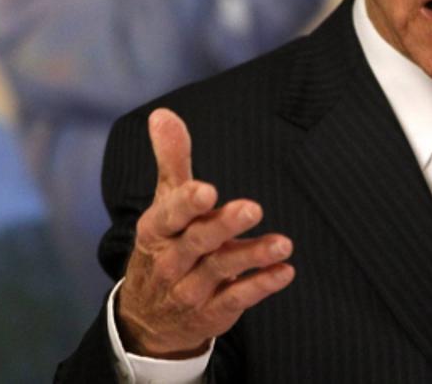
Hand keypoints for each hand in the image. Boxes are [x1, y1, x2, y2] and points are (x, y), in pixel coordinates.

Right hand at [116, 108, 294, 357]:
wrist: (147, 317)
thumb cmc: (165, 244)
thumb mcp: (164, 204)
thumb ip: (171, 160)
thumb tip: (163, 114)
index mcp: (157, 230)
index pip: (169, 215)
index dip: (186, 204)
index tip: (207, 191)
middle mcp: (171, 261)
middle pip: (197, 241)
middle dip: (223, 225)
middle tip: (253, 208)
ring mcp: (192, 290)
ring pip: (221, 270)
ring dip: (252, 255)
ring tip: (283, 244)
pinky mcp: (214, 311)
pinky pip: (238, 298)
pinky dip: (261, 285)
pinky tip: (284, 271)